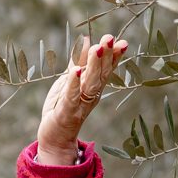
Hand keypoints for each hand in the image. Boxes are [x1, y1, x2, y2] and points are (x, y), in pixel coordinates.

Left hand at [36, 31, 128, 162]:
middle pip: (101, 74)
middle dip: (106, 56)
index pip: (106, 69)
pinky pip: (71, 96)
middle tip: (110, 38)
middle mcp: (90, 95)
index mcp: (93, 87)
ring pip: (89, 84)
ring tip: (97, 49)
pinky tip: (76, 70)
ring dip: (94, 66)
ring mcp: (80, 104)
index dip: (114, 56)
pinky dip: (73, 83)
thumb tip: (88, 39)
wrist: (56, 138)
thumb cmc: (63, 106)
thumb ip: (79, 61)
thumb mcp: (71, 80)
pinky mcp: (66, 112)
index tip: (122, 42)